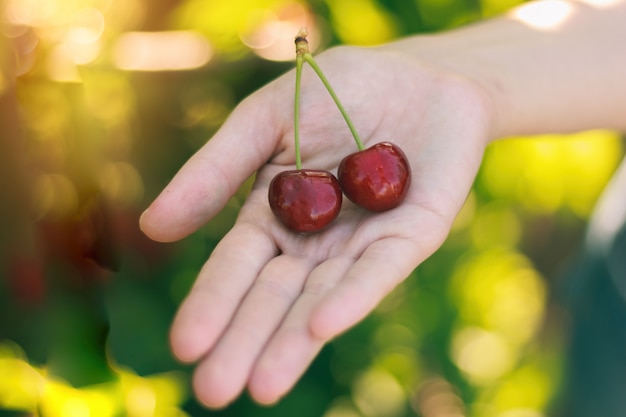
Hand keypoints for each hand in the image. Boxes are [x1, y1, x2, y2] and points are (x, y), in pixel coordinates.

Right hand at [140, 45, 493, 406]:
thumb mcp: (264, 122)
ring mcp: (363, 243)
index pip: (237, 268)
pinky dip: (353, 295)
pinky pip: (380, 269)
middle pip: (276, 297)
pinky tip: (323, 325)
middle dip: (246, 341)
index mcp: (275, 217)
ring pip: (323, 298)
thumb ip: (216, 171)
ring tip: (263, 387)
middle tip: (215, 391)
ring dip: (294, 341)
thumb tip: (152, 227)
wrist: (414, 74)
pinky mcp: (411, 236)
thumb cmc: (334, 92)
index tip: (184, 346)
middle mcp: (316, 242)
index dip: (212, 303)